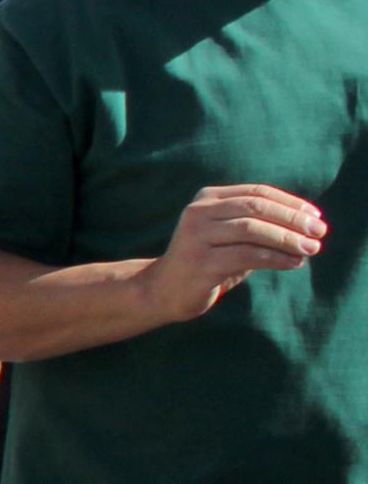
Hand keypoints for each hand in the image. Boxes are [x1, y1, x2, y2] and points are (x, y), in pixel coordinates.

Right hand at [145, 185, 325, 324]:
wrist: (164, 290)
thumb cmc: (207, 261)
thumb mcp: (231, 236)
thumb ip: (259, 225)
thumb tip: (307, 226)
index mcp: (207, 199)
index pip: (257, 193)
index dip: (290, 203)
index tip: (316, 216)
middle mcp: (198, 213)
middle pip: (255, 208)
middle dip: (292, 219)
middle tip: (320, 232)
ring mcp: (196, 238)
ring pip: (251, 230)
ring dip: (287, 239)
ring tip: (311, 249)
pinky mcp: (200, 264)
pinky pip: (246, 256)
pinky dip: (275, 258)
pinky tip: (294, 263)